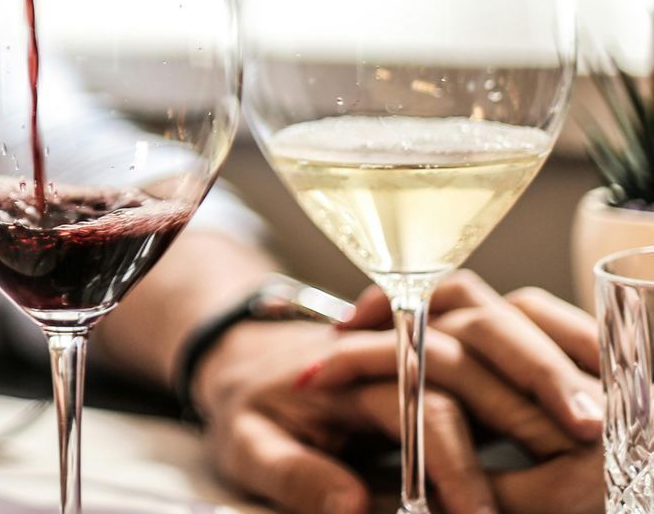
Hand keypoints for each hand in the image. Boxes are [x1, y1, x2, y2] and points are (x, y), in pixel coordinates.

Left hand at [193, 275, 601, 513]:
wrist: (234, 360)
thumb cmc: (242, 406)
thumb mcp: (246, 447)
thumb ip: (296, 477)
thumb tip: (355, 507)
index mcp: (336, 367)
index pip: (413, 403)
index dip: (452, 460)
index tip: (480, 512)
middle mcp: (375, 337)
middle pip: (468, 345)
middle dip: (529, 388)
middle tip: (580, 441)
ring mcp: (402, 333)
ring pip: (484, 326)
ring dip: (538, 360)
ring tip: (588, 414)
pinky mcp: (423, 342)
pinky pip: (483, 330)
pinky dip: (526, 350)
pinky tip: (564, 392)